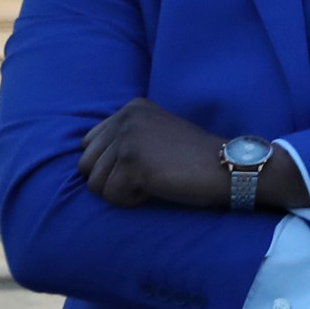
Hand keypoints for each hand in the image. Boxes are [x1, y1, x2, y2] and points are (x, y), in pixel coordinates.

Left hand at [78, 100, 240, 209]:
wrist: (226, 166)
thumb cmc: (191, 158)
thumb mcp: (155, 133)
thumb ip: (122, 136)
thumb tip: (83, 160)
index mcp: (130, 108)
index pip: (88, 145)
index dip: (111, 164)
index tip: (145, 161)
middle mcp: (126, 118)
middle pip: (86, 166)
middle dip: (112, 179)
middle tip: (150, 173)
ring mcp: (128, 139)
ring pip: (95, 185)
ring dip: (123, 190)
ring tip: (155, 179)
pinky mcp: (131, 163)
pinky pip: (111, 197)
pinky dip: (133, 200)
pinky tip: (159, 186)